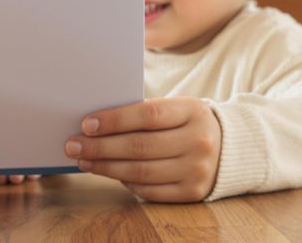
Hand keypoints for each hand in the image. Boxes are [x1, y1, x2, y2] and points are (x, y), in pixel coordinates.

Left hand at [64, 97, 220, 201]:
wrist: (228, 148)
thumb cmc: (186, 123)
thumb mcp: (176, 108)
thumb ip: (143, 113)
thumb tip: (95, 124)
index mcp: (193, 111)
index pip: (147, 115)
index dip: (114, 120)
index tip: (86, 124)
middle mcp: (198, 141)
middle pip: (140, 146)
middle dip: (100, 146)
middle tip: (73, 145)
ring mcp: (197, 170)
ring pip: (141, 171)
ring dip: (106, 167)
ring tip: (83, 160)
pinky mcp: (192, 192)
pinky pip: (149, 190)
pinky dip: (125, 181)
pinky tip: (109, 173)